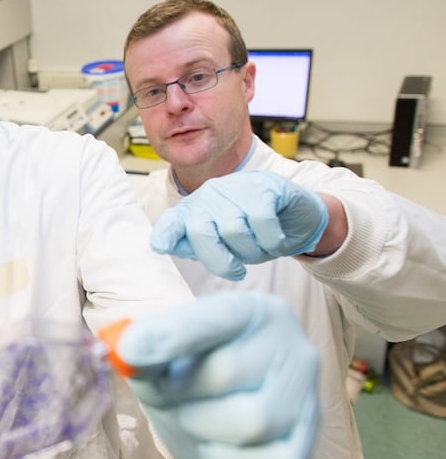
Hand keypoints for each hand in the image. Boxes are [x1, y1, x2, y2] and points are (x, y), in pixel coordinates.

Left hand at [115, 291, 319, 458]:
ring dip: (203, 426)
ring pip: (253, 421)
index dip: (172, 332)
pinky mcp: (305, 448)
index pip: (216, 316)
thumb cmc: (185, 374)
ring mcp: (308, 400)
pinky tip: (216, 445)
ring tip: (194, 417)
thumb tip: (130, 350)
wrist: (210, 413)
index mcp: (254, 311)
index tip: (129, 349)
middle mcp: (293, 348)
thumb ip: (148, 350)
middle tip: (170, 394)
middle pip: (228, 372)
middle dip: (182, 390)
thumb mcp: (161, 356)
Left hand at [152, 170, 328, 279]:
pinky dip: (272, 240)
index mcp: (195, 211)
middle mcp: (209, 195)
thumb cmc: (254, 233)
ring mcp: (236, 187)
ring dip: (252, 251)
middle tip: (236, 270)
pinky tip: (277, 238)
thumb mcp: (223, 243)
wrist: (299, 217)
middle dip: (219, 260)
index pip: (171, 221)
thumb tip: (163, 245)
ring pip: (233, 231)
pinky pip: (261, 222)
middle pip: (200, 231)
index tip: (160, 247)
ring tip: (262, 247)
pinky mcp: (264, 187)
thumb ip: (195, 245)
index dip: (165, 234)